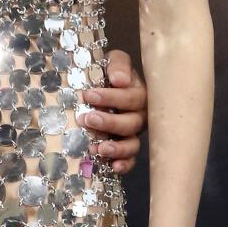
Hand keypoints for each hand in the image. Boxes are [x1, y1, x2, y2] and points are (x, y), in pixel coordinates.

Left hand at [78, 48, 146, 173]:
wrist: (104, 83)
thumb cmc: (110, 72)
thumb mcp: (114, 60)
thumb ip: (118, 64)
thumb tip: (120, 80)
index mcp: (139, 94)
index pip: (131, 98)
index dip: (111, 98)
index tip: (89, 95)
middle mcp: (139, 115)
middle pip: (131, 123)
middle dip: (109, 123)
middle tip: (87, 119)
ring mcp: (134, 133)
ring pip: (132, 144)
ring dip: (116, 147)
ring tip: (98, 147)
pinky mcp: (127, 148)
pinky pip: (130, 160)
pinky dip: (124, 164)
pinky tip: (112, 166)